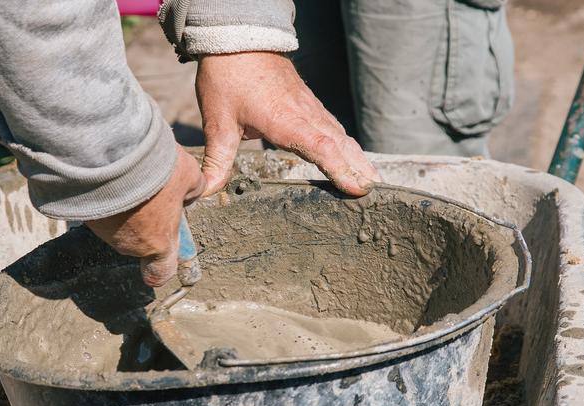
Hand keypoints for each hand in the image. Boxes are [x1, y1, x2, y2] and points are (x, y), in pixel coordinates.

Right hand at [85, 145, 205, 286]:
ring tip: (133, 175)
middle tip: (153, 196)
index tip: (166, 250)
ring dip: (126, 205)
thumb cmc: (153, 170)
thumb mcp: (188, 175)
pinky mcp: (83, 211)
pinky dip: (107, 194)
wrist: (106, 153)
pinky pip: (100, 206)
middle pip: (140, 242)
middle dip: (147, 222)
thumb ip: (193, 190)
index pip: (159, 274)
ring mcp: (102, 229)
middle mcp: (127, 243)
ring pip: (119, 222)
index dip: (163, 266)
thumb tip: (192, 194)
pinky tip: (114, 172)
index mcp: (157, 243)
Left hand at [196, 52, 379, 196]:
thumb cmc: (228, 76)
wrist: (237, 37)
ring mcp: (309, 106)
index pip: (321, 147)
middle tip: (376, 191)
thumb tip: (207, 190)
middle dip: (359, 168)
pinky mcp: (307, 102)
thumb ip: (217, 159)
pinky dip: (346, 143)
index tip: (357, 188)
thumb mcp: (217, 120)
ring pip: (340, 134)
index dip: (340, 168)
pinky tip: (352, 154)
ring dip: (357, 156)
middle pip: (340, 144)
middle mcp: (304, 113)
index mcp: (285, 120)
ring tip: (373, 179)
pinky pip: (333, 125)